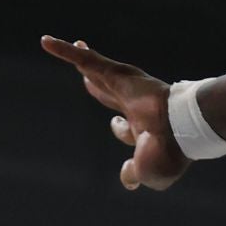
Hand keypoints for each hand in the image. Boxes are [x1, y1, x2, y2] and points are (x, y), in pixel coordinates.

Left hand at [40, 36, 187, 190]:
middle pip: (108, 91)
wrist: (181, 130)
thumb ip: (133, 175)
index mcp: (144, 127)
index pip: (125, 128)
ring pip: (96, 70)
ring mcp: (126, 87)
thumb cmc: (168, 153)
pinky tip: (45, 42)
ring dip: (83, 59)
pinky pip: (85, 60)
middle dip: (98, 85)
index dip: (120, 130)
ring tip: (73, 47)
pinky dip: (64, 51)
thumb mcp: (148, 173)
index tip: (118, 127)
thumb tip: (128, 183)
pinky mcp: (116, 74)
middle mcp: (134, 104)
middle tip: (88, 79)